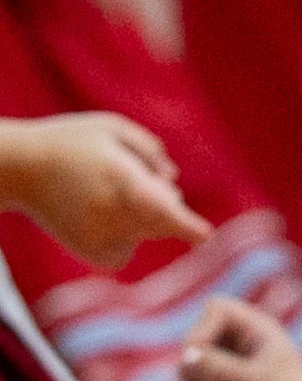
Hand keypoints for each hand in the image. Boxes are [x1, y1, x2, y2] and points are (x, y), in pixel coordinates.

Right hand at [0, 113, 209, 266]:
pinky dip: (124, 238)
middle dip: (164, 202)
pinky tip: (102, 217)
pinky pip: (125, 252)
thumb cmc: (71, 143)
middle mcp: (112, 213)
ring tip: (107, 196)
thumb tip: (171, 179)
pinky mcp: (90, 252)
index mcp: (122, 180)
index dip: (186, 225)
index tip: (204, 236)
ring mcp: (100, 236)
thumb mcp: (110, 128)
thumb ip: (149, 151)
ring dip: (143, 219)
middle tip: (134, 182)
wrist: (18, 169)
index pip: (160, 210)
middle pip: (164, 219)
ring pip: (147, 234)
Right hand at [179, 295, 301, 380]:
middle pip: (196, 338)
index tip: (197, 357)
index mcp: (262, 331)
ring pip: (190, 366)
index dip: (201, 329)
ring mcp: (235, 371)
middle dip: (190, 366)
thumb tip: (185, 356)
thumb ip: (220, 368)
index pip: (216, 309)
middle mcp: (247, 346)